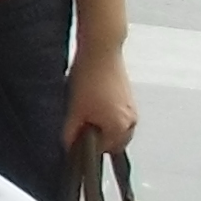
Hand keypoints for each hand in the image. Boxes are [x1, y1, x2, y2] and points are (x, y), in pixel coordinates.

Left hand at [66, 40, 138, 154]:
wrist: (101, 50)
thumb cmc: (91, 77)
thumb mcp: (74, 109)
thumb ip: (71, 132)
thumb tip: (68, 145)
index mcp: (120, 128)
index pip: (101, 150)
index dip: (85, 144)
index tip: (75, 136)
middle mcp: (131, 121)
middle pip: (112, 142)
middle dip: (97, 137)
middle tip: (80, 124)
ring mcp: (132, 110)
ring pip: (116, 129)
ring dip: (102, 126)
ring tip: (86, 110)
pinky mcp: (129, 99)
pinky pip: (119, 116)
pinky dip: (107, 115)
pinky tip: (94, 102)